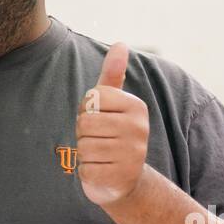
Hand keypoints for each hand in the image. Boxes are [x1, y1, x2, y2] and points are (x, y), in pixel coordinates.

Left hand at [76, 42, 148, 205]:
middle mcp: (139, 128)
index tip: (99, 119)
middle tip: (98, 140)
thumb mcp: (113, 103)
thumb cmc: (113, 134)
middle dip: (84, 133)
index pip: (91, 99)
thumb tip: (120, 44)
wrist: (126, 179)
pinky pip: (86, 169)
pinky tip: (101, 171)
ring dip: (85, 154)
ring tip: (101, 155)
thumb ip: (113, 75)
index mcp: (136, 106)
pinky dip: (87, 172)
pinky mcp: (122, 177)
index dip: (86, 110)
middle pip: (85, 123)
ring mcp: (133, 154)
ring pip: (84, 147)